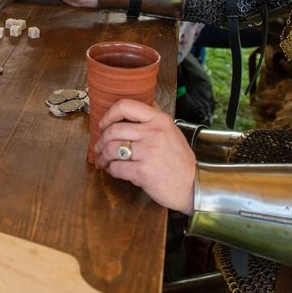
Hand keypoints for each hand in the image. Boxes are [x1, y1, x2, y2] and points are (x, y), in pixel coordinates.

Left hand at [93, 99, 195, 213]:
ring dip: (103, 156)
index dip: (109, 114)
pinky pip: (116, 168)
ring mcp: (148, 153)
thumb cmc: (180, 160)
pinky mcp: (143, 172)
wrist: (193, 186)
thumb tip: (135, 106)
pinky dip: (111, 170)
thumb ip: (153, 118)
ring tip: (104, 160)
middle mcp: (154, 133)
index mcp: (159, 120)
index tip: (103, 124)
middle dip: (101, 140)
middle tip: (99, 147)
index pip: (125, 106)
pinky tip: (114, 170)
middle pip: (113, 130)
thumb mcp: (172, 131)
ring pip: (111, 149)